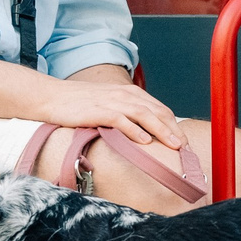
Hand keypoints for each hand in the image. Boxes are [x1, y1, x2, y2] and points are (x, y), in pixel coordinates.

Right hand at [38, 75, 183, 148]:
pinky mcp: (99, 110)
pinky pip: (121, 120)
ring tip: (173, 145)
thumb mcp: (110, 104)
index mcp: (130, 93)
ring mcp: (112, 102)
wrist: (53, 96)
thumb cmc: (81, 104)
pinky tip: (145, 142)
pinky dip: (134, 131)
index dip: (175, 125)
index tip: (185, 142)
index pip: (160, 109)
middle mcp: (125, 95)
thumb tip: (145, 133)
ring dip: (161, 130)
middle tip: (187, 148)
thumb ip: (128, 114)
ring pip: (144, 115)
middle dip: (174, 130)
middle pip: (157, 112)